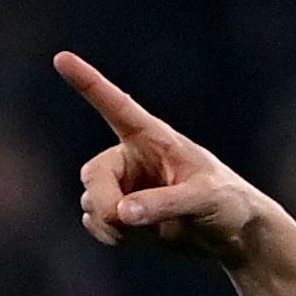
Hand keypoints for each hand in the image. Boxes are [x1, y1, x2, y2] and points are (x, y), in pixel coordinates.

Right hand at [55, 50, 265, 265]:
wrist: (232, 234)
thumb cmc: (228, 203)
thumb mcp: (204, 200)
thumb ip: (164, 204)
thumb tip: (121, 213)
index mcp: (153, 137)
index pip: (117, 107)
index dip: (89, 83)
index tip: (62, 57)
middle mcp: (131, 157)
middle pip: (92, 176)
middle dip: (104, 203)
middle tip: (123, 222)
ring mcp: (123, 186)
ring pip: (91, 204)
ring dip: (113, 225)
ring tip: (150, 231)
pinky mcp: (121, 213)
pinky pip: (97, 225)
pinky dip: (112, 237)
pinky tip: (138, 238)